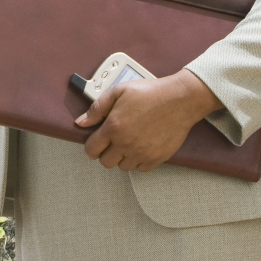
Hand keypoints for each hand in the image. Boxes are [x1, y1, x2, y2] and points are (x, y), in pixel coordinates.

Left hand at [75, 69, 222, 171]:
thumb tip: (81, 122)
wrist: (179, 99)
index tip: (96, 142)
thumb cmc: (150, 93)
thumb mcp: (119, 91)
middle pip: (106, 162)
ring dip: (123, 157)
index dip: (91, 146)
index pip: (91, 150)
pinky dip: (140, 160)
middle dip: (106, 153)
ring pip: (123, 167)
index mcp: (113, 127)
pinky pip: (141, 168)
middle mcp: (125, 144)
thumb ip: (97, 108)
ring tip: (130, 142)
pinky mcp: (156, 158)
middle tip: (114, 141)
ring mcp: (141, 153)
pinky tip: (143, 146)